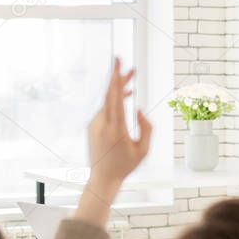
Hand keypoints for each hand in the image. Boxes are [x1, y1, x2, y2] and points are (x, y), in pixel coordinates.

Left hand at [75, 59, 152, 226]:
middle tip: (122, 60)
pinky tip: (124, 98)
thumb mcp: (144, 150)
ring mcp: (95, 124)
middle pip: (109, 94)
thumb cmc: (126, 165)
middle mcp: (102, 124)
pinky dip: (113, 102)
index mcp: (116, 129)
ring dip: (118, 90)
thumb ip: (146, 128)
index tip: (118, 64)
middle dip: (116, 76)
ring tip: (131, 81)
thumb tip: (138, 109)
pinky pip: (104, 109)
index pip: (115, 98)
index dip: (117, 79)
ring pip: (107, 101)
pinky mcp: (92, 126)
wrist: (103, 178)